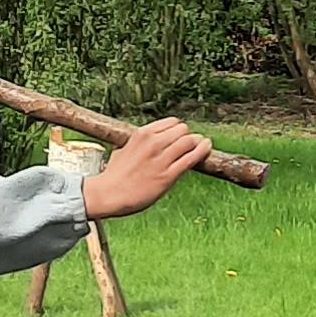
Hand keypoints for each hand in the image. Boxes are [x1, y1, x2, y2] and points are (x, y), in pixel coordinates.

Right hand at [86, 119, 211, 216]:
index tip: (180, 136)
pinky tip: (207, 149)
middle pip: (183, 130)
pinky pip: (191, 158)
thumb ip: (139, 143)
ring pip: (190, 141)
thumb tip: (149, 141)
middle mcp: (153, 143)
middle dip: (189, 136)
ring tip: (203, 145)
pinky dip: (203, 152)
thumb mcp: (123, 150)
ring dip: (198, 142)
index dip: (178, 129)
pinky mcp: (168, 175)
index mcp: (141, 134)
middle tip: (190, 143)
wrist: (109, 194)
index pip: (171, 122)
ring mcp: (161, 159)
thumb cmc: (114, 175)